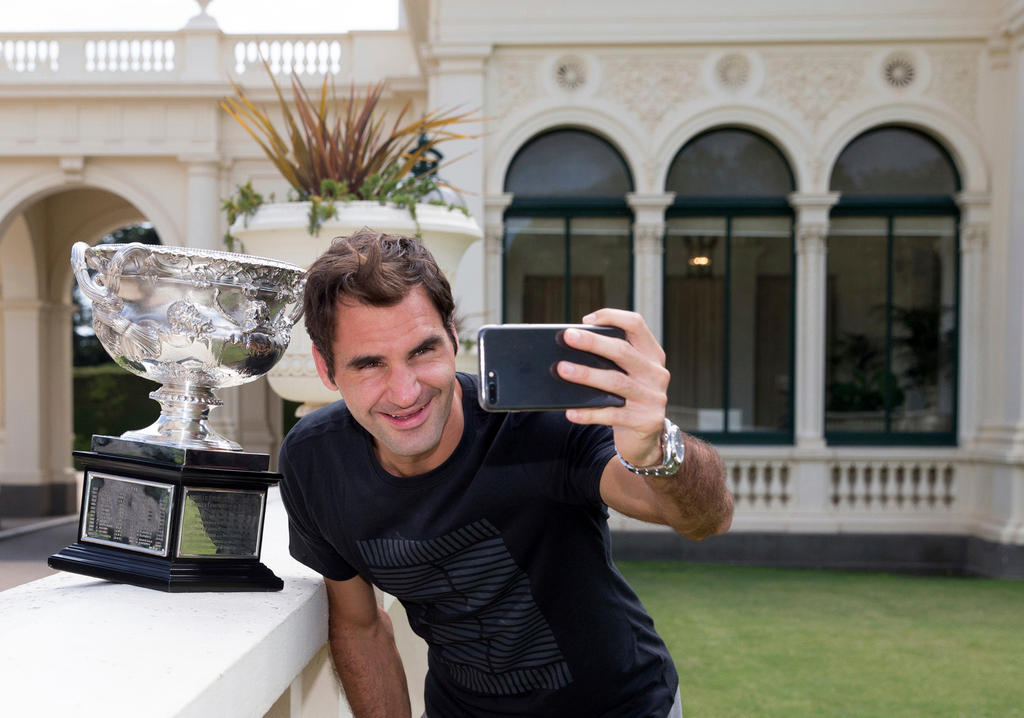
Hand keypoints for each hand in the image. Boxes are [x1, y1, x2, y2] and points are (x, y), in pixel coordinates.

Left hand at [556, 308, 669, 468]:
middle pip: (623, 351)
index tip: (586, 320)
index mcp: (652, 354)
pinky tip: (571, 412)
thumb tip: (572, 346)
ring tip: (562, 369)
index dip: (612, 317)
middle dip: (593, 342)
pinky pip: (612, 415)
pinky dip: (589, 413)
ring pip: (616, 382)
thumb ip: (610, 360)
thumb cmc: (627, 399)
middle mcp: (657, 373)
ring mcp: (654, 397)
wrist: (647, 439)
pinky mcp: (646, 420)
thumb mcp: (627, 375)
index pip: (636, 324)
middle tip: (568, 337)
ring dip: (587, 374)